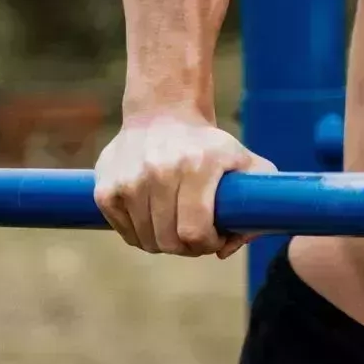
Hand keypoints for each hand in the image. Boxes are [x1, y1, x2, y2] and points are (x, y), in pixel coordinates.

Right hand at [94, 110, 276, 257]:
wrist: (163, 114)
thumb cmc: (209, 146)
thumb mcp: (244, 162)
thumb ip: (257, 205)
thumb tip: (226, 249)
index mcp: (197, 166)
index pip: (194, 231)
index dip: (207, 244)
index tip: (215, 237)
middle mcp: (159, 171)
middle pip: (169, 241)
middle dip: (188, 247)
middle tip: (196, 235)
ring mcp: (128, 180)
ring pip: (146, 240)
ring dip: (164, 242)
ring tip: (177, 225)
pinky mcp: (105, 188)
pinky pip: (125, 232)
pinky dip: (141, 234)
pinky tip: (155, 218)